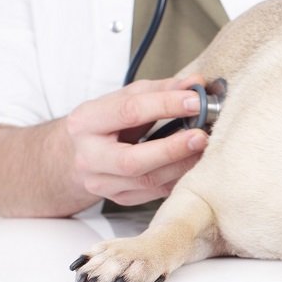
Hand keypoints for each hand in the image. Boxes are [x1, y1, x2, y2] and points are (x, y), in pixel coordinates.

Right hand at [65, 75, 207, 205]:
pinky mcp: (120, 198)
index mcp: (87, 122)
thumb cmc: (105, 122)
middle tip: (201, 136)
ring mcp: (102, 182)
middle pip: (133, 160)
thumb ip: (161, 90)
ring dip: (182, 165)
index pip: (129, 112)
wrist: (77, 154)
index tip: (197, 101)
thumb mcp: (126, 98)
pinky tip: (193, 165)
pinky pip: (156, 192)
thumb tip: (196, 83)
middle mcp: (89, 156)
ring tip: (204, 149)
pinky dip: (178, 178)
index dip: (166, 105)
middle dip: (172, 149)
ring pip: (147, 181)